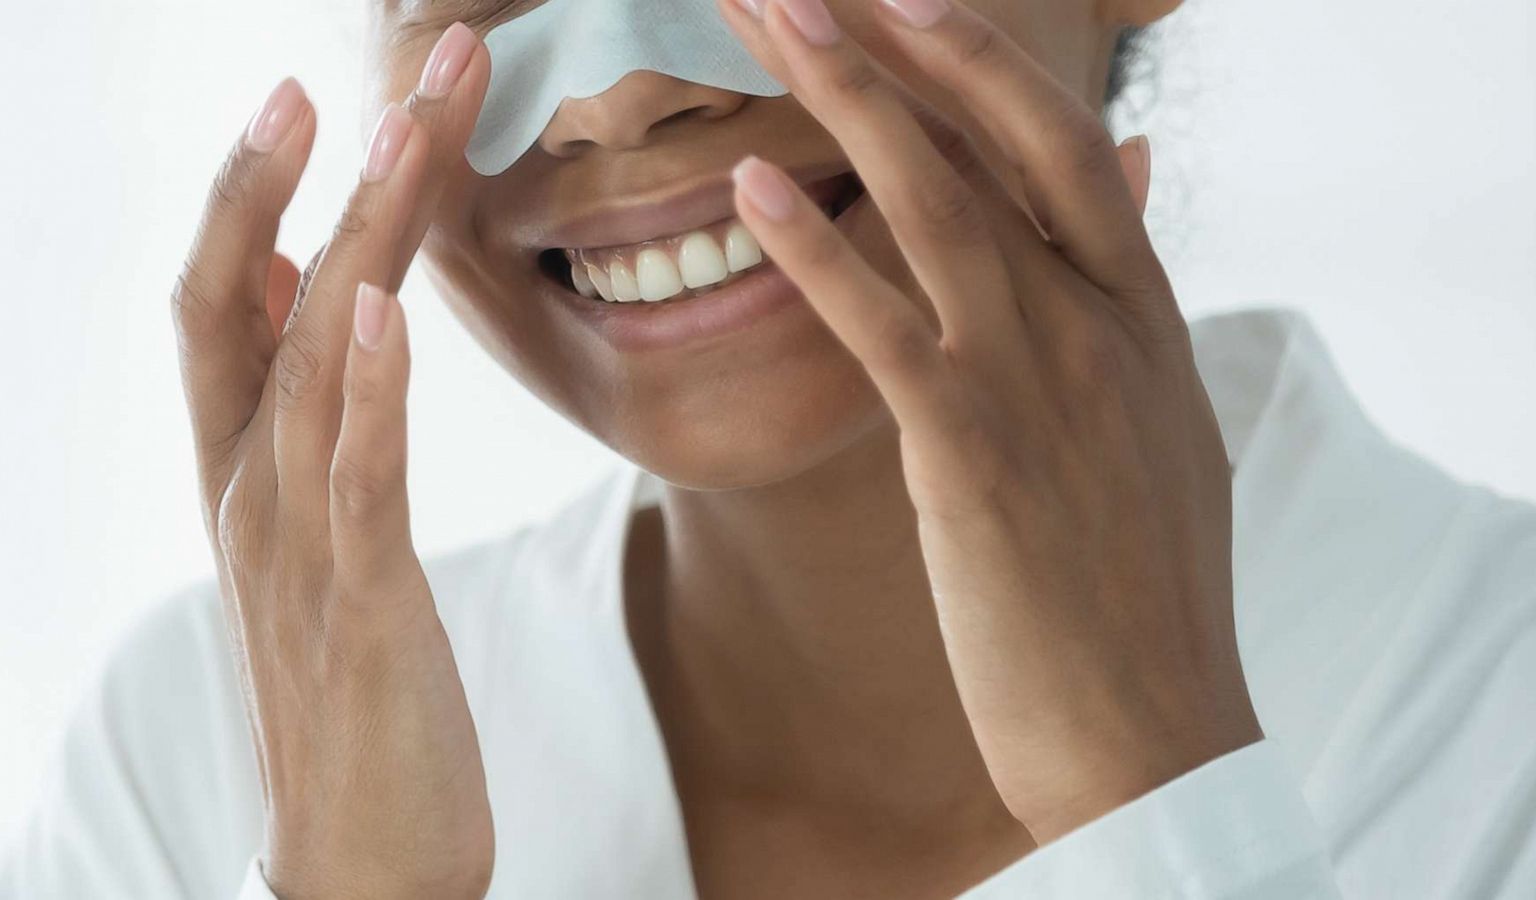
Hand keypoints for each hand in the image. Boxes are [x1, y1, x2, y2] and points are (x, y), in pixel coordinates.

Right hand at [168, 26, 494, 898]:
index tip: (313, 85)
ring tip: (402, 130)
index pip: (229, 298)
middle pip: (265, 299)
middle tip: (408, 58)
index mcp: (244, 471)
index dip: (256, 189)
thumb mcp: (316, 537)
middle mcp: (250, 494)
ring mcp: (296, 552)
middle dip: (327, 171)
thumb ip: (298, 413)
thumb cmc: (354, 686)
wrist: (363, 856)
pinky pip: (358, 485)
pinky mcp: (361, 612)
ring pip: (311, 367)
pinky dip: (364, 395)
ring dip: (357, 241)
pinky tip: (377, 312)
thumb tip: (299, 284)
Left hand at [719, 0, 1261, 843]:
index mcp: (1145, 315)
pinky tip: (753, 186)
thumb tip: (1125, 186)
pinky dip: (816, 247)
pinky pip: (882, 324)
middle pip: (1000, 140)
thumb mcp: (1161, 427)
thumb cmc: (1141, 591)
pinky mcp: (972, 455)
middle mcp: (1100, 324)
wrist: (1154, 728)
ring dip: (845, 98)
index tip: (908, 0)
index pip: (1066, 146)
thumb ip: (1128, 304)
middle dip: (905, 42)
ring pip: (939, 202)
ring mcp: (1040, 381)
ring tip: (768, 19)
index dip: (983, 60)